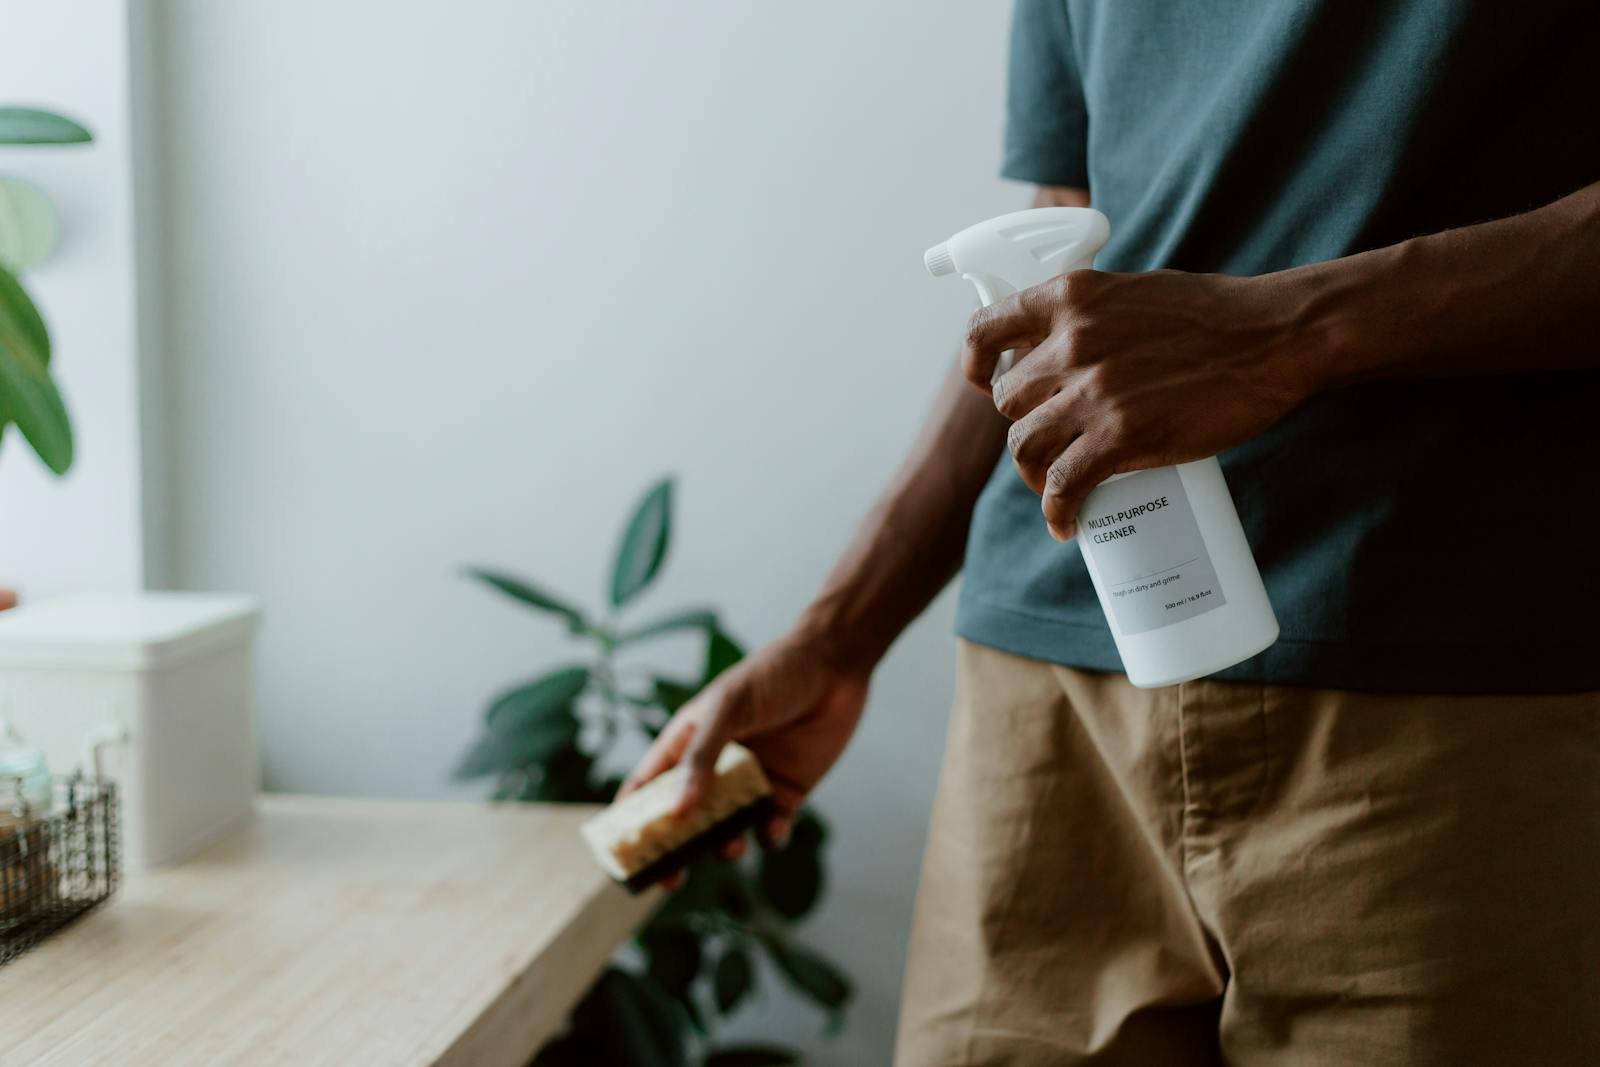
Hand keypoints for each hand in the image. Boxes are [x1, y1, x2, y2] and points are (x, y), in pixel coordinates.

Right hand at [618, 628, 868, 886]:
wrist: (834, 663)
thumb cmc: (772, 674)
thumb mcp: (728, 708)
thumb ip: (702, 758)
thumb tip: (677, 812)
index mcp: (687, 744)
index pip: (648, 789)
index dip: (632, 821)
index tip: (623, 854)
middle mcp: (714, 769)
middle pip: (684, 822)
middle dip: (676, 851)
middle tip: (672, 878)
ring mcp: (750, 784)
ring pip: (727, 831)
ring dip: (725, 845)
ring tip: (731, 845)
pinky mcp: (787, 793)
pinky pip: (772, 829)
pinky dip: (770, 838)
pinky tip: (773, 831)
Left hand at [963, 268, 1314, 538]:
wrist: (1274, 338)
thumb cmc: (1214, 314)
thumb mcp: (1133, 292)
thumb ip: (1090, 317)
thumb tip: (1060, 348)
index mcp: (1071, 297)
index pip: (985, 330)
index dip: (976, 365)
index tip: (984, 385)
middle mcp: (1072, 342)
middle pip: (1009, 401)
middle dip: (1025, 424)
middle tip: (1050, 442)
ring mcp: (1095, 392)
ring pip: (1026, 447)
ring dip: (1034, 474)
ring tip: (1055, 487)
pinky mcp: (1121, 437)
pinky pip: (1063, 485)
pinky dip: (1058, 511)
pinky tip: (1067, 523)